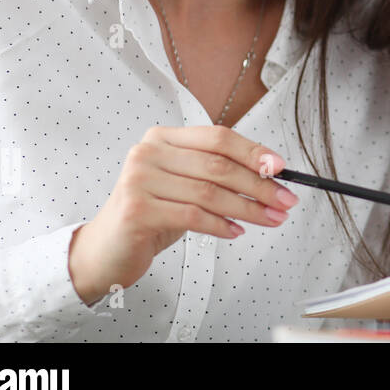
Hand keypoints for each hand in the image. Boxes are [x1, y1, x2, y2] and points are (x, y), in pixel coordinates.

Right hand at [67, 125, 296, 304]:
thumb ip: (215, 174)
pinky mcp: (137, 210)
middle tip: (285, 200)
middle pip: (218, 166)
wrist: (104, 250)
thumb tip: (269, 174)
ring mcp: (139, 180)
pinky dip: (221, 225)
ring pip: (209, 192)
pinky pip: (193, 216)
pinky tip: (236, 232)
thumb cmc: (150, 216)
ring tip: (270, 219)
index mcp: (162, 138)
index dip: (253, 151)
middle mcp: (148, 153)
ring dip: (248, 208)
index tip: (281, 167)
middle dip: (259, 184)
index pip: (218, 138)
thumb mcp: (184, 186)